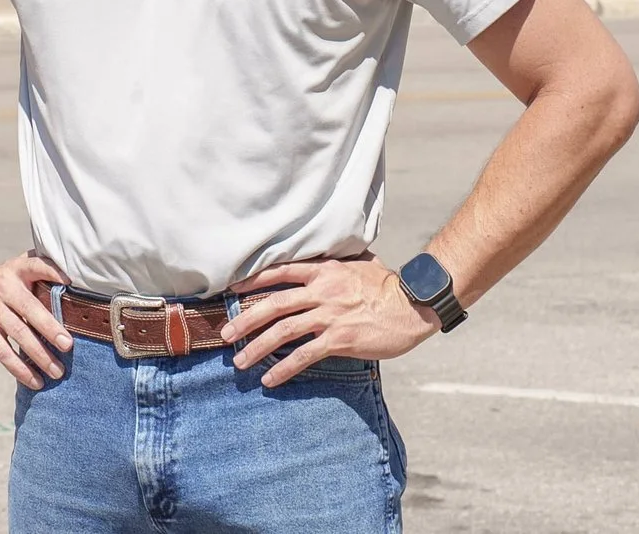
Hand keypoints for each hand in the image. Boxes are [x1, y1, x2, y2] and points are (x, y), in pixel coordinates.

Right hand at [0, 252, 72, 390]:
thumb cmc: (1, 283)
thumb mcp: (16, 270)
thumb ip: (41, 272)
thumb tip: (75, 285)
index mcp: (16, 270)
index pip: (35, 265)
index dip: (52, 271)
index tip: (70, 282)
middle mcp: (3, 288)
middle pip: (29, 308)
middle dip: (50, 328)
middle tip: (68, 346)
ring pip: (18, 333)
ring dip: (39, 355)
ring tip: (57, 371)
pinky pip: (3, 352)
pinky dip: (20, 368)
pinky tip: (35, 380)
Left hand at [222, 257, 439, 387]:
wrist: (413, 305)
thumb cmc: (388, 286)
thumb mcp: (360, 264)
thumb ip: (337, 264)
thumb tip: (326, 259)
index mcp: (324, 270)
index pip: (280, 272)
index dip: (253, 282)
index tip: (232, 292)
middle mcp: (321, 291)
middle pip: (273, 304)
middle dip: (245, 319)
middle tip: (225, 334)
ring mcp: (329, 316)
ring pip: (283, 331)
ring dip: (257, 347)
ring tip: (240, 362)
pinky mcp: (339, 339)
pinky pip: (304, 355)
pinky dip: (284, 368)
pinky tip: (270, 379)